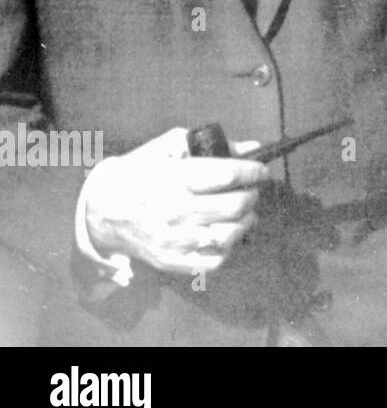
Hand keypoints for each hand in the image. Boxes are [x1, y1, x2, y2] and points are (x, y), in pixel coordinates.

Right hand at [83, 127, 270, 275]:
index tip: (261, 170)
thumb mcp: (168, 149)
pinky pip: (216, 259)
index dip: (253, 171)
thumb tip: (250, 147)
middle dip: (252, 194)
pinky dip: (230, 245)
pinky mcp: (173, 261)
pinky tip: (228, 231)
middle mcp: (176, 211)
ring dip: (247, 220)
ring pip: (230, 234)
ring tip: (245, 211)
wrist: (103, 211)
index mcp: (175, 180)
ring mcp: (175, 240)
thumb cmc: (140, 174)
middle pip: (235, 205)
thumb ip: (211, 145)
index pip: (228, 176)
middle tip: (252, 189)